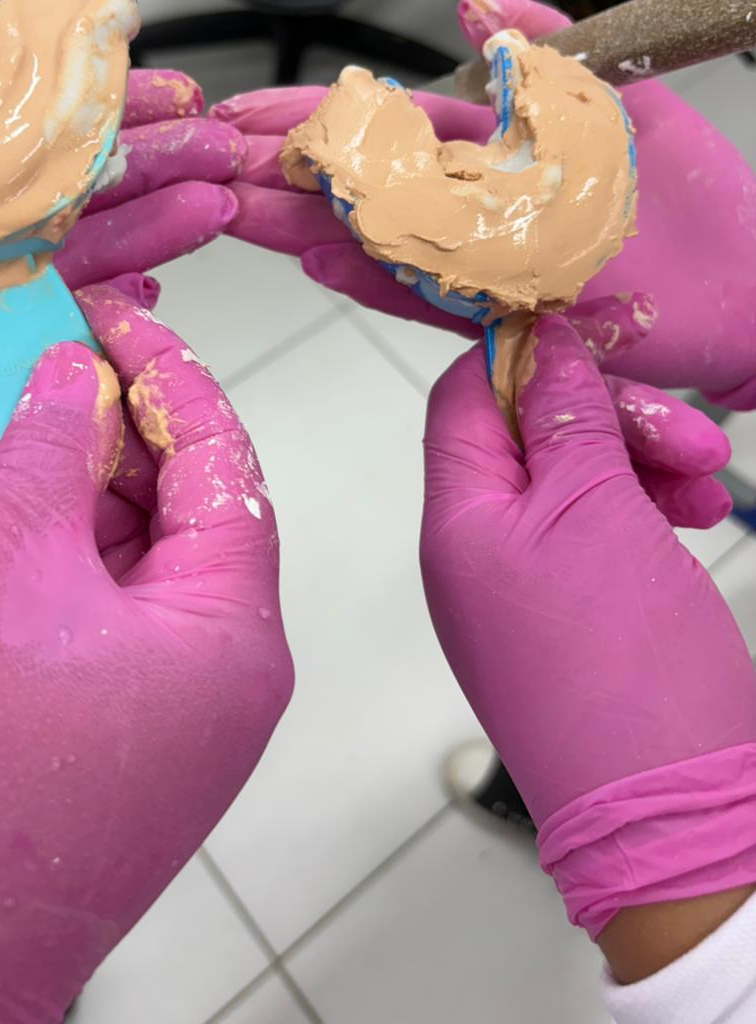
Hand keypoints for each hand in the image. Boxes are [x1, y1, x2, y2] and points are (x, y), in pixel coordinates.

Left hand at [0, 0, 244, 446]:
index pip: (26, 141)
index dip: (97, 114)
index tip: (165, 90)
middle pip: (61, 209)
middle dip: (147, 176)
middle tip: (218, 154)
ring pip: (52, 278)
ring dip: (140, 244)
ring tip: (210, 209)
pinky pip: (7, 359)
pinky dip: (78, 333)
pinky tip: (144, 302)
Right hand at [0, 284, 291, 1023]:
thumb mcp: (0, 576)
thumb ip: (51, 454)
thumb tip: (76, 370)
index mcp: (231, 634)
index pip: (224, 465)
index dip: (166, 376)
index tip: (109, 317)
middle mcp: (224, 673)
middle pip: (178, 509)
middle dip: (101, 434)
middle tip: (36, 369)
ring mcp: (174, 712)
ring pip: (126, 562)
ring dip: (61, 494)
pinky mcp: (118, 736)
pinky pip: (95, 618)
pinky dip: (45, 563)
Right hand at [216, 0, 755, 403]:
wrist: (743, 296)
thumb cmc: (696, 201)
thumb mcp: (622, 96)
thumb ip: (547, 49)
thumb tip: (476, 2)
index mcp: (492, 146)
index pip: (383, 125)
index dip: (312, 118)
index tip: (243, 110)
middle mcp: (471, 205)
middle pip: (356, 184)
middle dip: (278, 171)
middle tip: (202, 160)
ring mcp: (475, 261)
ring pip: (370, 238)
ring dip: (297, 223)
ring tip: (226, 208)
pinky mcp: (495, 313)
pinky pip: (417, 294)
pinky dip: (367, 277)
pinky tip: (311, 260)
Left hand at [420, 316, 755, 959]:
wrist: (672, 818)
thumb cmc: (627, 665)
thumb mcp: (596, 513)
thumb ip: (563, 420)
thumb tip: (538, 345)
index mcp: (456, 521)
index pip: (463, 400)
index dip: (526, 359)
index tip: (605, 345)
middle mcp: (475, 553)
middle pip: (526, 437)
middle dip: (611, 418)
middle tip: (695, 437)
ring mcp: (522, 591)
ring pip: (572, 484)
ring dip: (641, 462)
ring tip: (708, 482)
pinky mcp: (572, 621)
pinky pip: (596, 536)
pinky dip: (646, 512)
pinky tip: (694, 518)